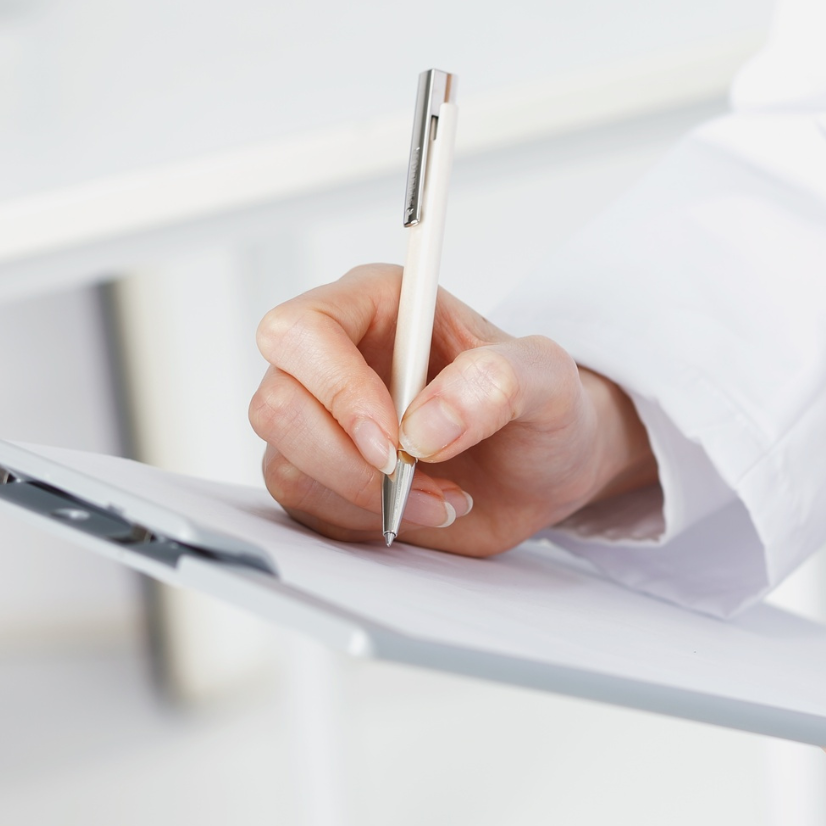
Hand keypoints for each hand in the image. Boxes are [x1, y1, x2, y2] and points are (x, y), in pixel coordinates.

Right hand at [250, 264, 656, 552]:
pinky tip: (419, 509)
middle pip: (276, 403)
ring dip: (366, 497)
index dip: (336, 389)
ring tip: (441, 495)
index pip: (302, 331)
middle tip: (413, 476)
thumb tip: (426, 423)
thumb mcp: (549, 379)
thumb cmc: (541, 408)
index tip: (394, 441)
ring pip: (285, 462)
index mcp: (378, 304)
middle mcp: (336, 355)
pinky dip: (364, 521)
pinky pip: (305, 506)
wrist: (544, 471)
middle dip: (348, 458)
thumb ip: (500, 381)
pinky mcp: (321, 474)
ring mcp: (321, 418)